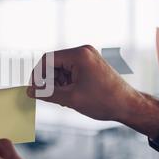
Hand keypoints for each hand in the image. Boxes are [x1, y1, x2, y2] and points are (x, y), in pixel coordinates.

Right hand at [27, 45, 158, 138]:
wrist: (129, 106)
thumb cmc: (104, 101)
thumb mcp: (71, 99)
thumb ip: (47, 93)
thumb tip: (29, 91)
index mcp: (79, 55)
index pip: (47, 59)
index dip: (37, 75)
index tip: (33, 89)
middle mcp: (83, 52)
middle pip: (54, 64)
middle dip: (49, 81)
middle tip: (50, 98)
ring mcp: (88, 57)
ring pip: (61, 69)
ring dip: (58, 84)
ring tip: (64, 99)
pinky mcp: (91, 65)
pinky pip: (70, 71)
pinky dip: (66, 83)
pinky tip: (71, 96)